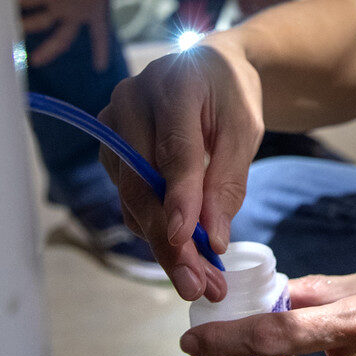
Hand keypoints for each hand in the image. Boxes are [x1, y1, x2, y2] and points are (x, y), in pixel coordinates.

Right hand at [20, 0, 117, 70]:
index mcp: (96, 11)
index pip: (100, 35)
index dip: (100, 51)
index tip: (100, 67)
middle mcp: (77, 13)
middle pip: (62, 39)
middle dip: (49, 51)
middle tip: (35, 62)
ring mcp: (61, 5)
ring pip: (40, 23)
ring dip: (24, 26)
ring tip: (11, 33)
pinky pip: (29, 0)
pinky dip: (18, 0)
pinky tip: (5, 2)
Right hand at [98, 36, 263, 300]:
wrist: (209, 70)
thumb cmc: (230, 95)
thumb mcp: (245, 129)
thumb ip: (228, 180)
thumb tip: (213, 241)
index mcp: (173, 84)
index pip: (175, 151)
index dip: (180, 200)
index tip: (188, 243)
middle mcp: (130, 103)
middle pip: (143, 184)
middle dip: (169, 241)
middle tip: (197, 285)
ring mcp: (112, 127)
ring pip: (132, 199)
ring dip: (162, 245)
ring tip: (198, 282)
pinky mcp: (110, 150)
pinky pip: (130, 199)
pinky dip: (154, 230)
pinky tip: (183, 256)